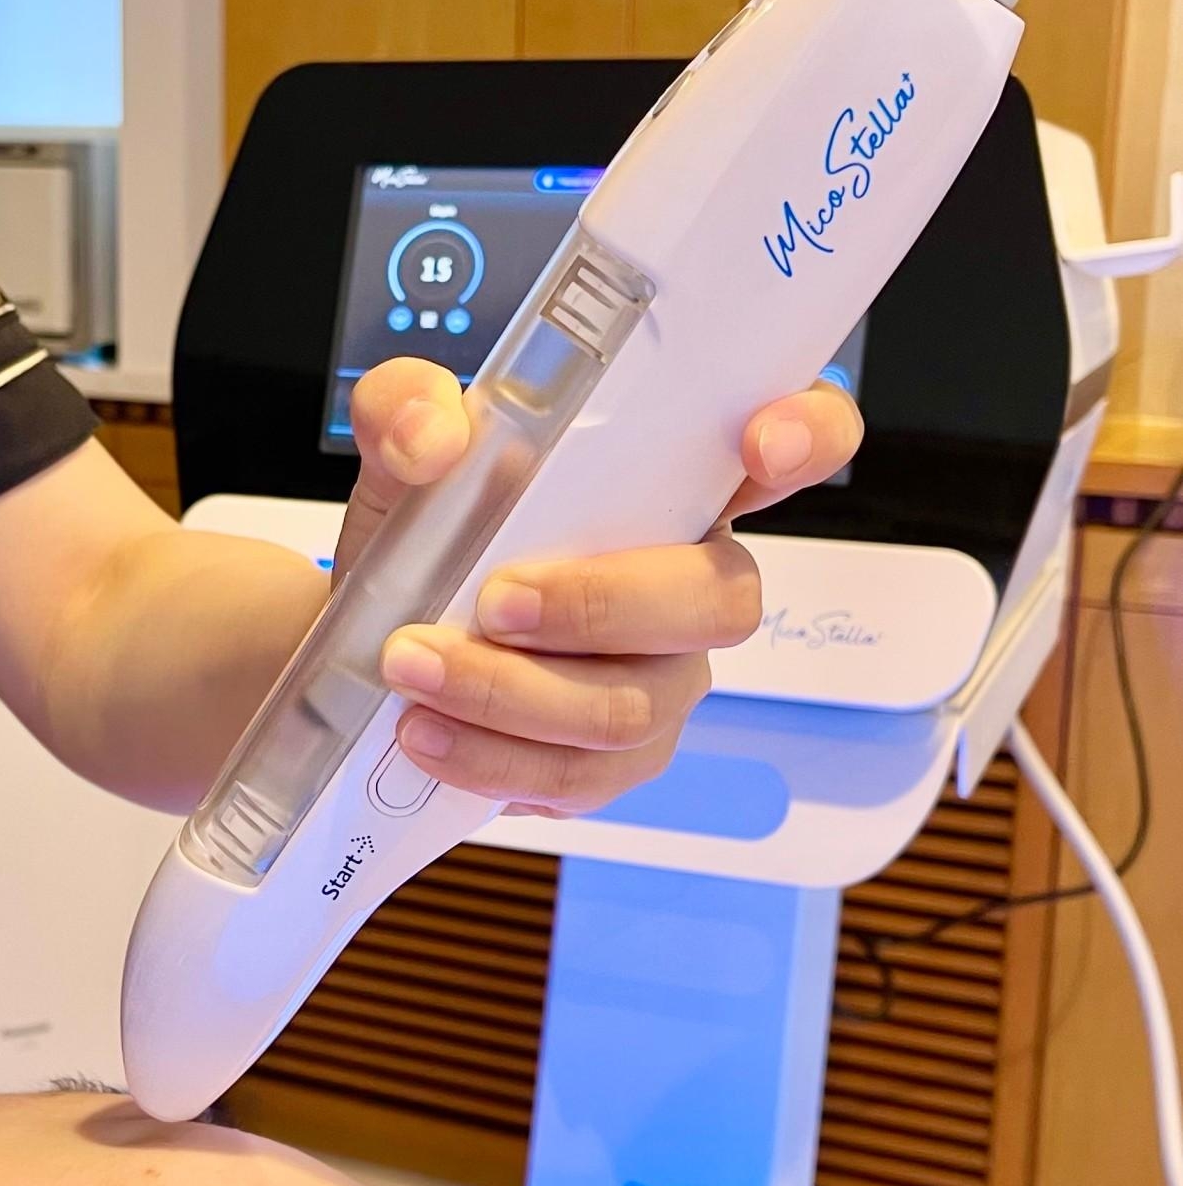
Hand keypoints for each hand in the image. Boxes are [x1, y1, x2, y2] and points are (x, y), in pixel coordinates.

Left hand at [337, 358, 862, 816]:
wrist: (378, 637)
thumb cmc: (430, 530)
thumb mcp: (406, 446)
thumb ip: (406, 407)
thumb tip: (434, 440)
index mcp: (678, 480)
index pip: (795, 445)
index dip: (807, 438)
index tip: (759, 446)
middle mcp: (695, 584)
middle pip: (721, 603)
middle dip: (599, 606)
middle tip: (492, 602)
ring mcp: (665, 680)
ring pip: (630, 707)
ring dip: (511, 694)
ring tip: (413, 668)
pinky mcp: (616, 761)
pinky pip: (577, 777)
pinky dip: (491, 757)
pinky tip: (425, 731)